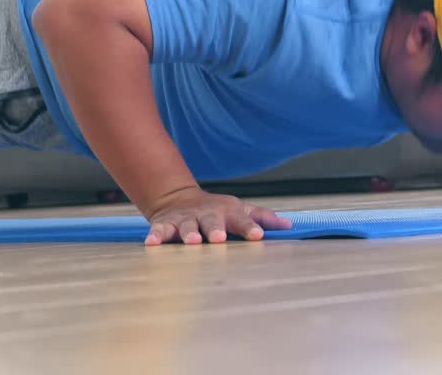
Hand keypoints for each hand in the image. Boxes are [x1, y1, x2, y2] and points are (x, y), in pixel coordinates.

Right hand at [144, 187, 292, 245]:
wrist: (178, 198)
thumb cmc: (217, 211)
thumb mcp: (240, 210)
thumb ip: (263, 218)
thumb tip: (289, 226)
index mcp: (228, 213)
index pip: (242, 220)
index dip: (250, 227)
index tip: (258, 236)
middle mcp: (207, 215)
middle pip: (212, 222)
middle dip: (215, 229)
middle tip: (218, 239)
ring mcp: (185, 220)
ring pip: (186, 226)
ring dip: (188, 233)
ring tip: (191, 242)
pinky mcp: (166, 225)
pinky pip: (160, 231)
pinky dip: (156, 236)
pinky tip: (152, 244)